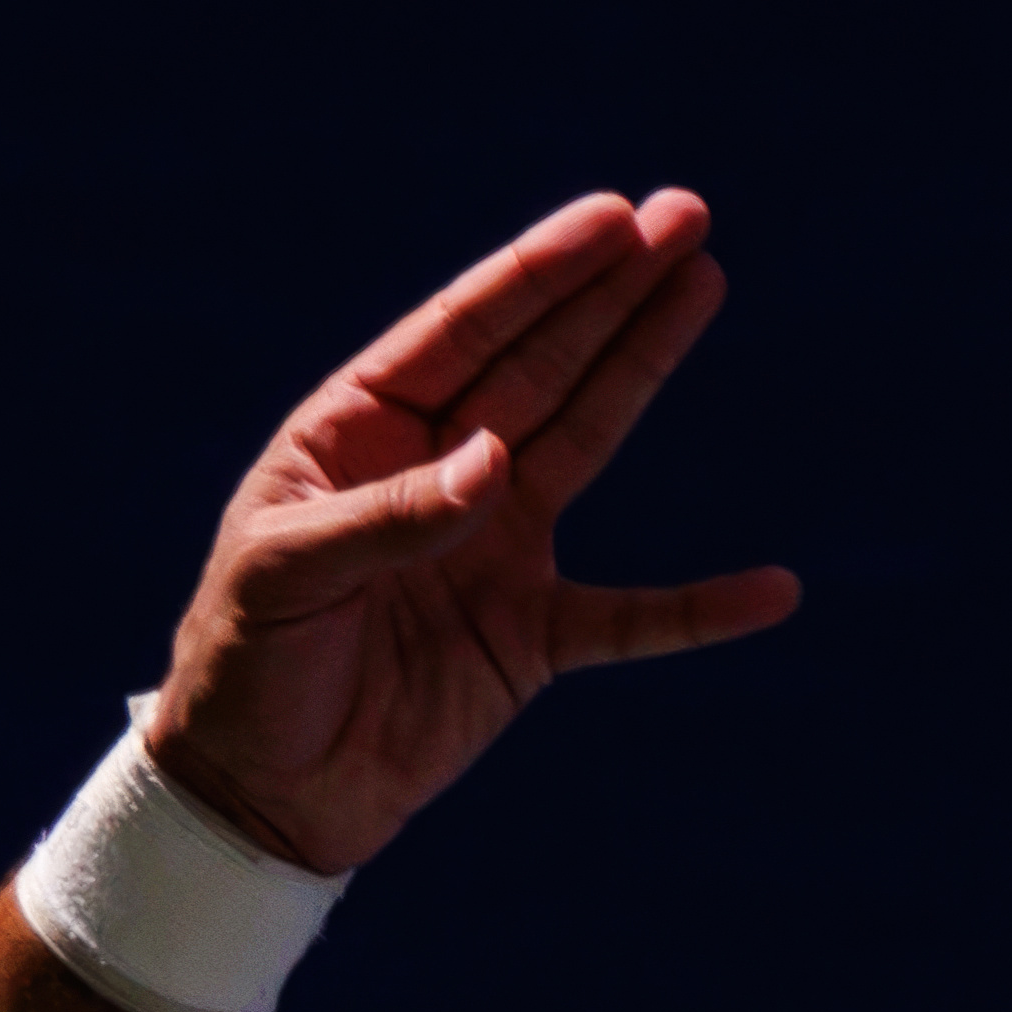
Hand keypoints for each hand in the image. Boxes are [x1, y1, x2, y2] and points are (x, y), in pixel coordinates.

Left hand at [149, 189, 799, 874]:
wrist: (254, 795)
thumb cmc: (242, 671)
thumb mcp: (282, 581)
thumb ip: (385, 519)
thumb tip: (493, 466)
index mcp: (357, 441)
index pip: (459, 337)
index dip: (535, 277)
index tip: (610, 218)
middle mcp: (435, 475)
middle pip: (538, 363)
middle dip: (608, 290)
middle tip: (684, 216)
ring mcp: (489, 549)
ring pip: (586, 438)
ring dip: (643, 363)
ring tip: (703, 282)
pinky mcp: (526, 637)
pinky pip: (629, 619)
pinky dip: (696, 611)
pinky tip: (770, 591)